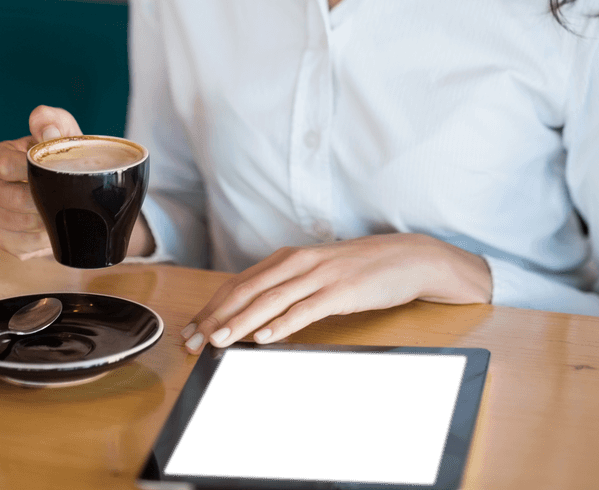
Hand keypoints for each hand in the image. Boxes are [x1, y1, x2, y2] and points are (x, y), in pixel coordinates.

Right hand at [0, 105, 81, 259]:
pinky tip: (56, 226)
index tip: (56, 169)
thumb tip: (47, 129)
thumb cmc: (59, 156)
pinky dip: (43, 238)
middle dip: (43, 197)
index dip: (32, 169)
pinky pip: (22, 245)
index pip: (4, 165)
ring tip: (65, 208)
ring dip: (46, 218)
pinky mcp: (2, 240)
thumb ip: (53, 121)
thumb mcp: (60, 132)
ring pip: (19, 223)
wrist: (65, 184)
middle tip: (67, 193)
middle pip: (12, 198)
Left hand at [181, 234, 492, 353]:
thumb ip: (287, 286)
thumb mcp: (317, 272)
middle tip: (193, 341)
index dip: (212, 306)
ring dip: (242, 321)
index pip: (240, 282)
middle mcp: (300, 262)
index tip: (191, 330)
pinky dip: (284, 323)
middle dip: (217, 316)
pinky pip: (307, 308)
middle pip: (248, 290)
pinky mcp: (342, 291)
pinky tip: (266, 337)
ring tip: (219, 340)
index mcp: (290, 257)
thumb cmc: (360, 268)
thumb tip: (253, 313)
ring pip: (272, 299)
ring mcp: (321, 275)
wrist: (407, 257)